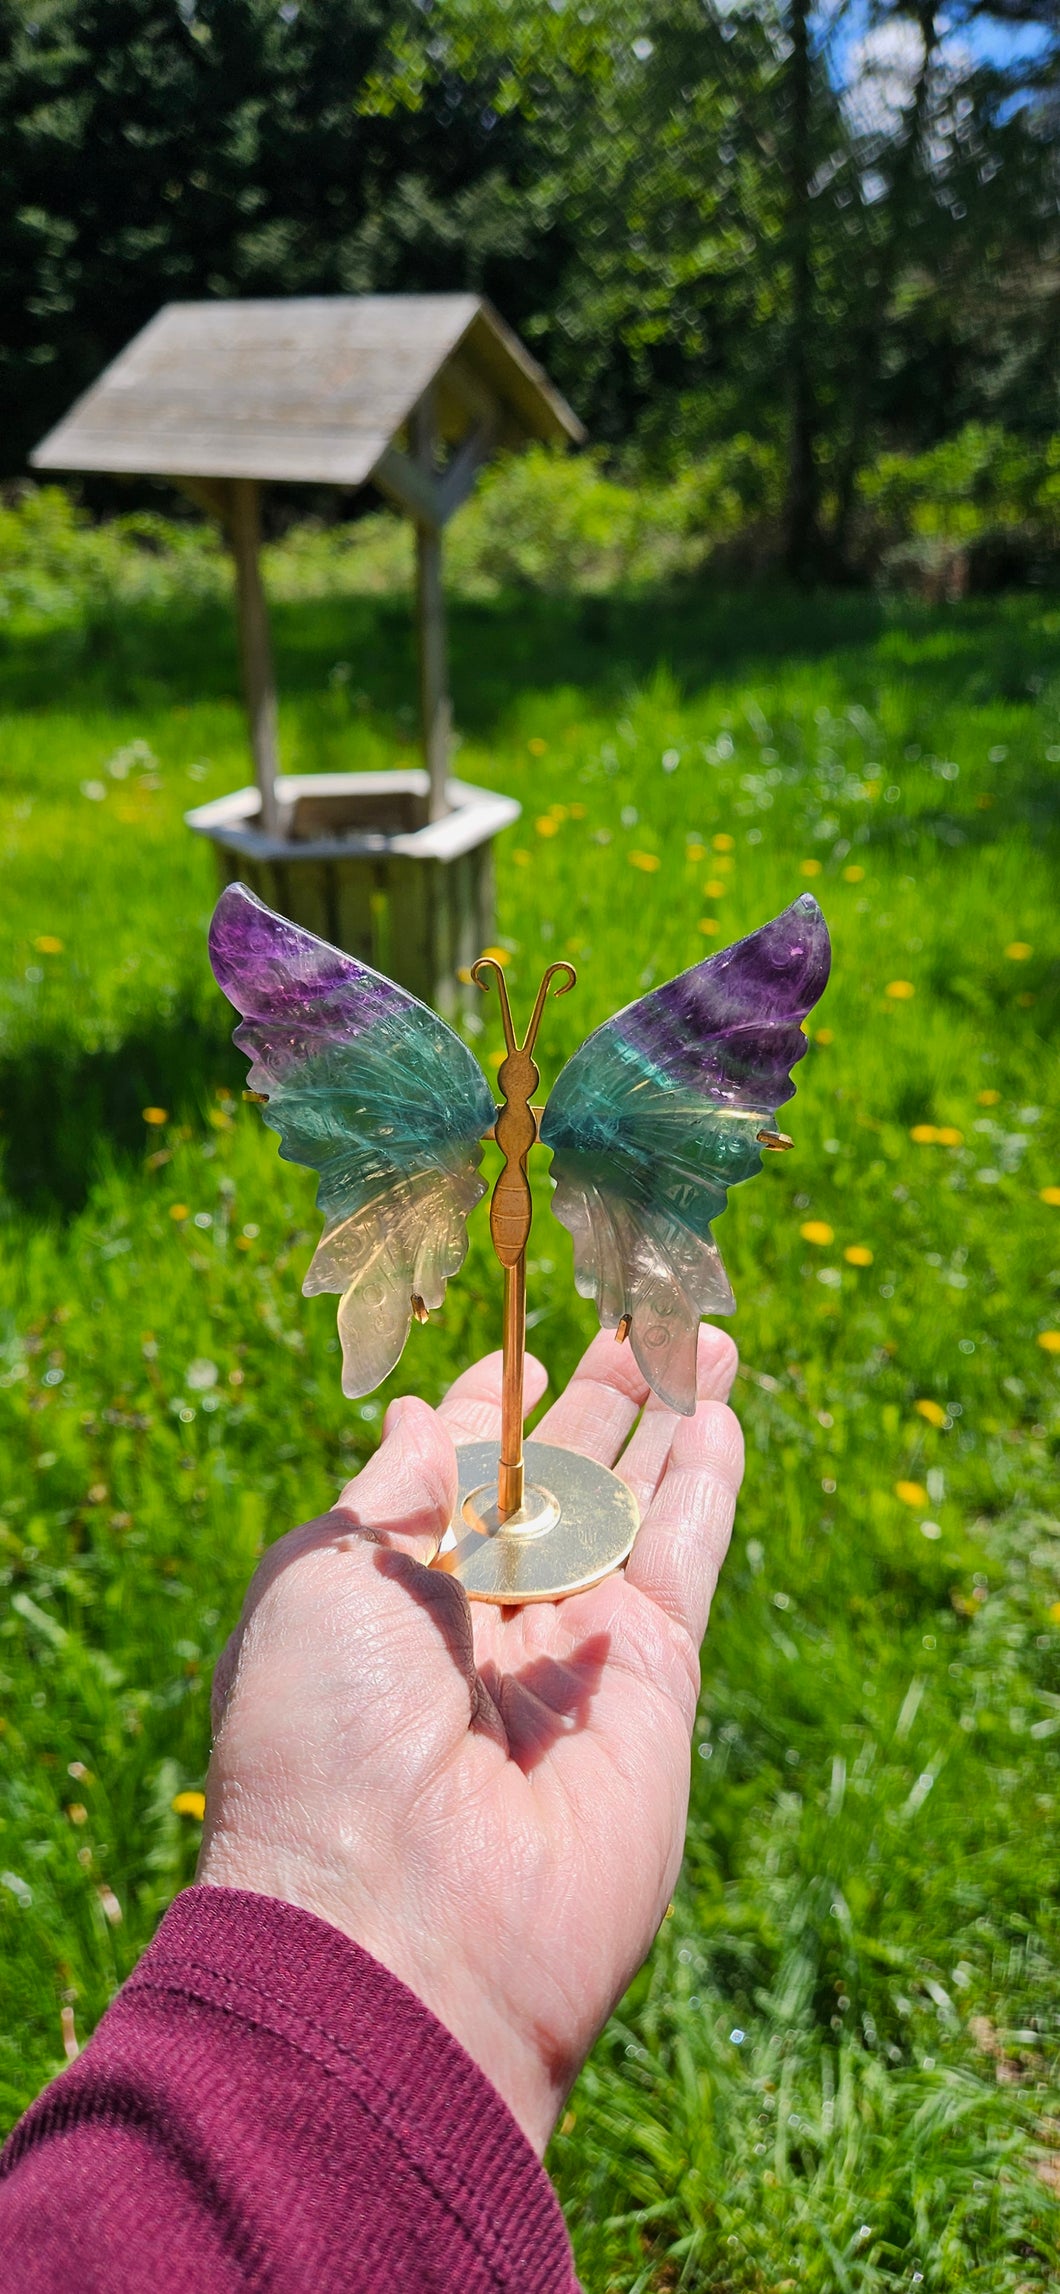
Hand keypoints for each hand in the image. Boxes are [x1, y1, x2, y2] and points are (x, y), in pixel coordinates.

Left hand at [198, 1327, 742, 2153]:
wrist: (400, 1924)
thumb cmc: (325, 1740)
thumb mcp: (324, 1579)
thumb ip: (394, 1491)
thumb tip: (428, 1413)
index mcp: (390, 1600)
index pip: (454, 1480)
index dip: (489, 1407)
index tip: (519, 1346)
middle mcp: (483, 1624)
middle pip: (556, 1485)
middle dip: (598, 1401)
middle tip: (640, 1315)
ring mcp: (574, 1656)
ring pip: (631, 1510)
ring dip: (667, 1422)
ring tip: (702, 1337)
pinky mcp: (656, 1688)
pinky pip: (684, 1562)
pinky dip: (706, 1486)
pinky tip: (721, 1415)